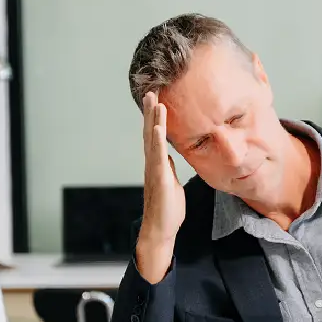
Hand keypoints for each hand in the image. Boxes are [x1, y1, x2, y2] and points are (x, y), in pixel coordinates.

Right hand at [135, 92, 184, 282]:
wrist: (160, 230)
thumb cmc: (167, 210)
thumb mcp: (172, 183)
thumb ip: (169, 169)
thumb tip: (169, 159)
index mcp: (158, 164)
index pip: (156, 136)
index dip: (156, 118)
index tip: (157, 100)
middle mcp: (152, 164)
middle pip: (150, 132)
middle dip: (151, 111)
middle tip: (150, 90)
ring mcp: (153, 170)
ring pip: (152, 140)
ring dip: (153, 119)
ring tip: (154, 101)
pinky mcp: (158, 178)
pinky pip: (157, 156)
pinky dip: (156, 140)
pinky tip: (157, 127)